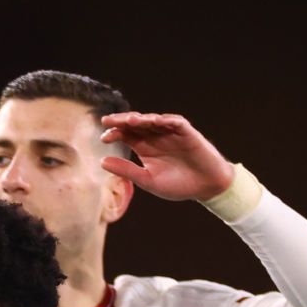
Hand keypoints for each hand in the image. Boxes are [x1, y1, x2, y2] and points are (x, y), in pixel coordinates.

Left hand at [100, 112, 234, 201]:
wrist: (206, 187)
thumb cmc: (177, 185)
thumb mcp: (147, 179)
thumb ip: (126, 170)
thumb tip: (101, 162)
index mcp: (144, 147)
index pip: (125, 135)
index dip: (114, 133)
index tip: (104, 138)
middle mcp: (156, 137)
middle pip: (136, 124)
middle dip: (122, 121)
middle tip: (107, 120)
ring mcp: (171, 133)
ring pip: (154, 120)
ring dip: (142, 119)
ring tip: (130, 120)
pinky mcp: (188, 133)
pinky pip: (177, 123)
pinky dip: (167, 121)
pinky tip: (157, 120)